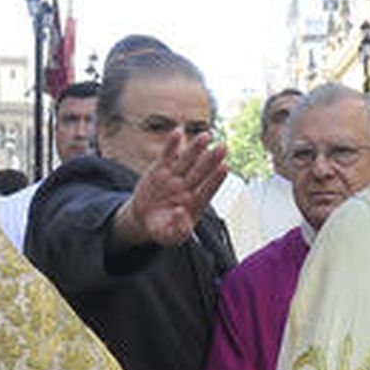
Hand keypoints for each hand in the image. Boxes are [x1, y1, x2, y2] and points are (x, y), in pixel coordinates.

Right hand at [113, 130, 228, 246]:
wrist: (144, 220)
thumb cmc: (163, 229)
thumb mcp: (170, 236)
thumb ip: (178, 228)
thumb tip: (180, 212)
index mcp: (195, 204)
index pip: (208, 190)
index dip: (216, 179)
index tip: (225, 168)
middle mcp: (188, 187)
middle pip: (201, 172)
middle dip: (212, 160)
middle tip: (223, 147)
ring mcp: (175, 177)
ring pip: (187, 161)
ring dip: (196, 148)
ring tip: (206, 135)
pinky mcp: (160, 170)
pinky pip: (167, 156)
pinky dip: (172, 145)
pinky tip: (178, 132)